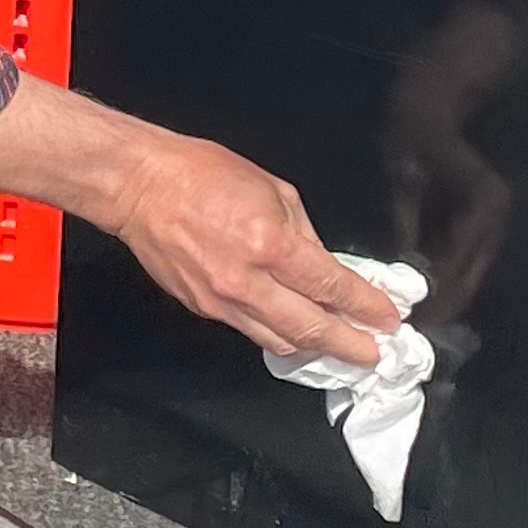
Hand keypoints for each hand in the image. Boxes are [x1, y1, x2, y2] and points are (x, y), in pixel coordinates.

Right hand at [95, 130, 400, 366]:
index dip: (365, 306)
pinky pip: (250, 331)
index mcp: (270, 243)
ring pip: (280, 342)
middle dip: (349, 345)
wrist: (140, 187)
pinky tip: (293, 330)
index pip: (330, 286)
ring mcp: (222, 301)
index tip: (387, 317)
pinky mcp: (204, 309)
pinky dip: (278, 334)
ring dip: (314, 347)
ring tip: (338, 346)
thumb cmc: (201, 174)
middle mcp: (247, 281)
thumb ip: (303, 232)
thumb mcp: (271, 189)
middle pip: (311, 329)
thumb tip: (325, 265)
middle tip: (374, 353)